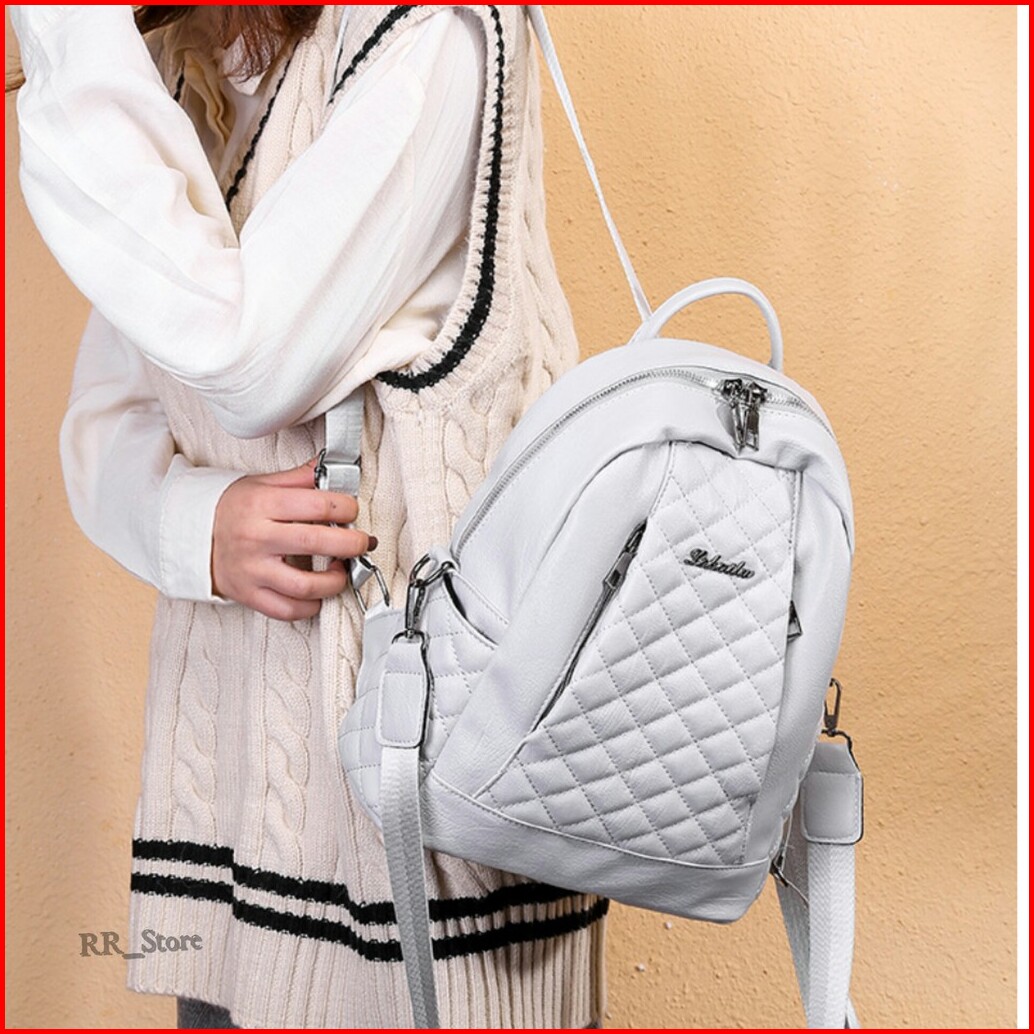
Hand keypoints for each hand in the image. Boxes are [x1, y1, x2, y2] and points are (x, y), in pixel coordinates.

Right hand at [211, 456, 376, 620]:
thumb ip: (299, 478)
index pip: (315, 505)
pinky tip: (319, 593)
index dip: (345, 508)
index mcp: (261, 505)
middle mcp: (256, 538)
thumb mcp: (262, 484)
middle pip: (314, 543)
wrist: (195, 536)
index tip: (352, 511)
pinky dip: (311, 606)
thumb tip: (332, 468)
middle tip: (363, 542)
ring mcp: (253, 570)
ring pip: (304, 585)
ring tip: (341, 570)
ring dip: (335, 581)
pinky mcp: (250, 595)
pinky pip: (288, 610)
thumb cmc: (233, 509)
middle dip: (350, 544)